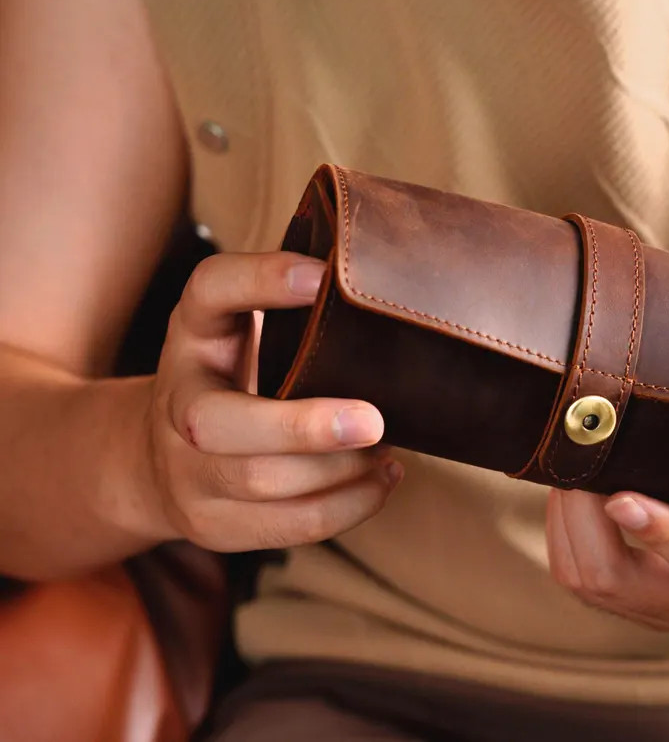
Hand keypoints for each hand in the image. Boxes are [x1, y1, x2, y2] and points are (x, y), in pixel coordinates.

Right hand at [139, 252, 401, 551]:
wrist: (154, 459)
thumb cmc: (230, 377)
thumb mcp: (239, 327)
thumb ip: (287, 300)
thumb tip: (367, 269)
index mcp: (192, 335)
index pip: (208, 292)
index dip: (261, 280)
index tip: (323, 277)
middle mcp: (177, 404)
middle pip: (217, 423)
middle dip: (302, 428)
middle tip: (374, 421)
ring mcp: (186, 473)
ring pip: (261, 484)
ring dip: (341, 470)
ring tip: (386, 448)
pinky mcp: (214, 525)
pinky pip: (288, 527)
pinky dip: (349, 506)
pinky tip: (383, 479)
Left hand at [546, 469, 668, 632]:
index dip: (664, 534)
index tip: (621, 493)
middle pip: (619, 583)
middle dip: (581, 514)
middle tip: (578, 448)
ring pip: (589, 582)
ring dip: (565, 521)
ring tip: (570, 458)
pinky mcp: (646, 604)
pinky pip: (584, 578)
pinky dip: (566, 533)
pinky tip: (573, 485)